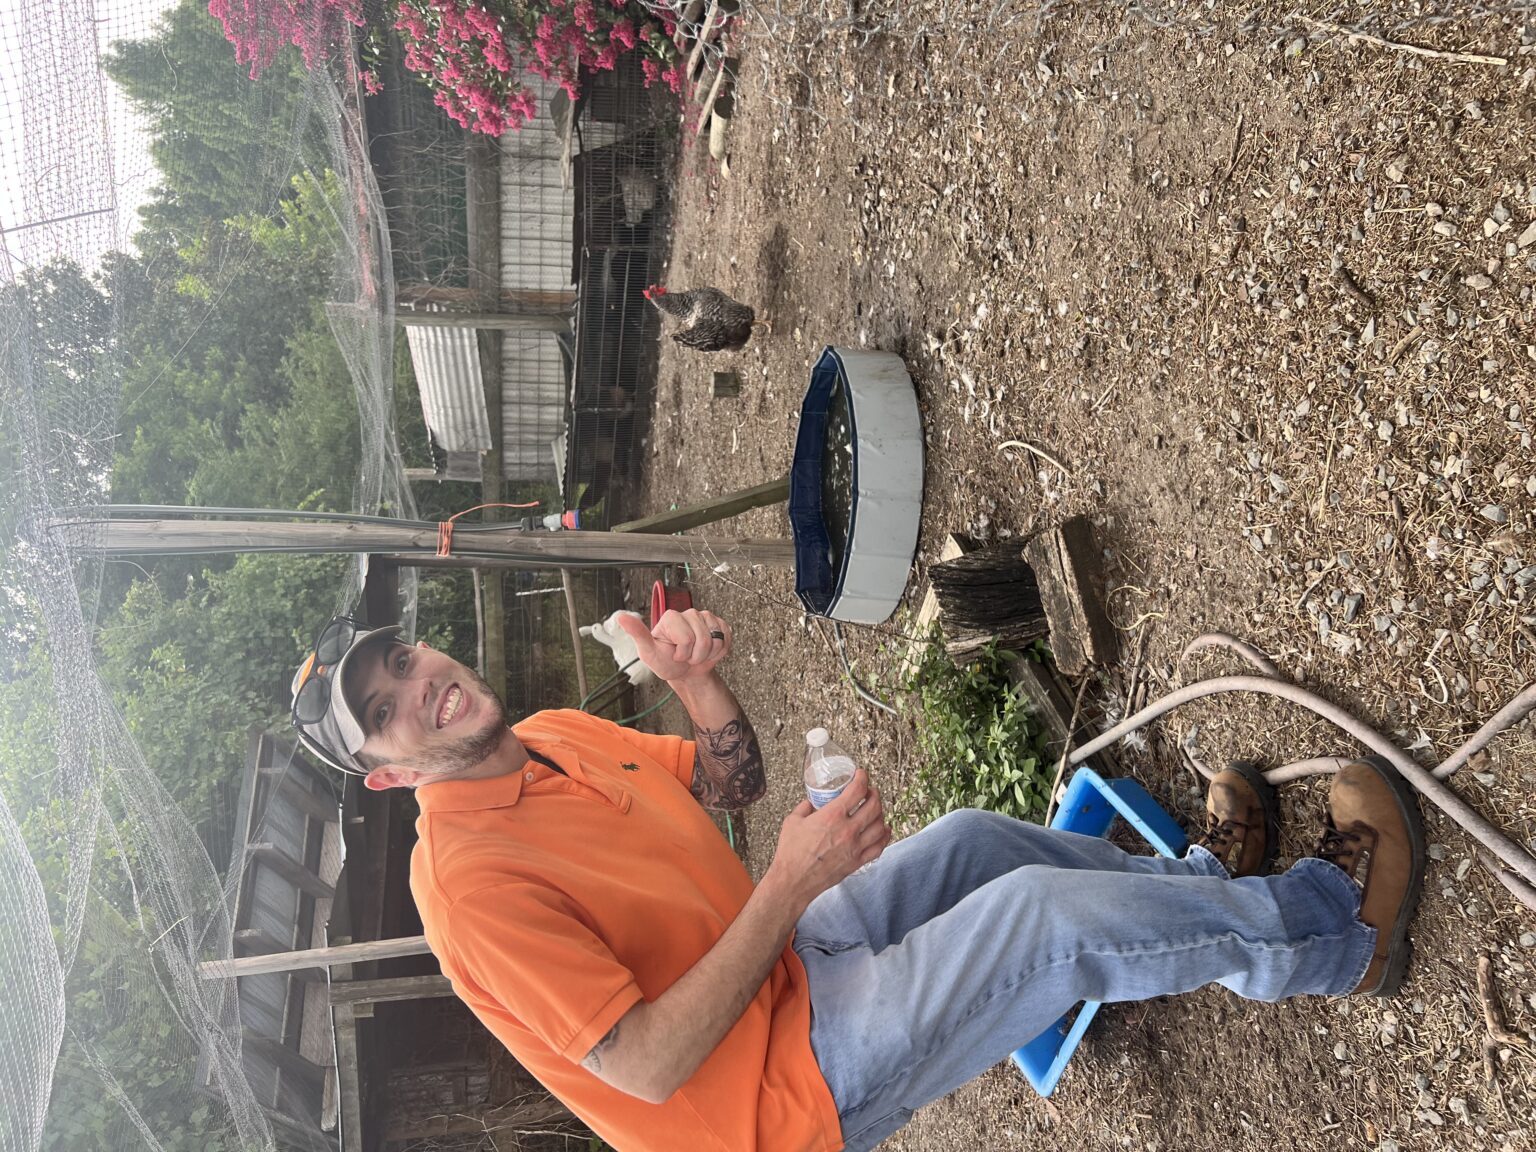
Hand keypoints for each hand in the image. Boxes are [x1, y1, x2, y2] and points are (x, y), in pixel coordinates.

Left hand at [614, 608, 731, 683]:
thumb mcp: (648, 652)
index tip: (674, 653)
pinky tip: (708, 652)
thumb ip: (638, 634)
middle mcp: (689, 614)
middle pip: (703, 639)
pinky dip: (719, 652)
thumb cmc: (666, 662)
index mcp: (671, 617)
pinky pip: (726, 639)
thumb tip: (621, 617)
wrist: (686, 673)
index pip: (686, 637)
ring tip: (696, 654)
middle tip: (686, 656)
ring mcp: (706, 618)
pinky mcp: (720, 625)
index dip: (683, 652)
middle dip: (696, 655)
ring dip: (707, 655)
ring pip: (716, 640)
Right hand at [765, 769, 890, 910]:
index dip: (862, 778)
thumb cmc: (791, 852)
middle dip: (874, 794)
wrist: (794, 881)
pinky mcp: (857, 862)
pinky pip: (879, 846)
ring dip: (880, 813)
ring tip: (875, 809)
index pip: (857, 790)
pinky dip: (884, 835)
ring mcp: (855, 847)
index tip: (861, 774)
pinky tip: (883, 830)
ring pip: (880, 825)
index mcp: (832, 816)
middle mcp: (848, 830)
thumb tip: (811, 803)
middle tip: (870, 791)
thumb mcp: (792, 821)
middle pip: (874, 805)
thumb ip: (804, 808)